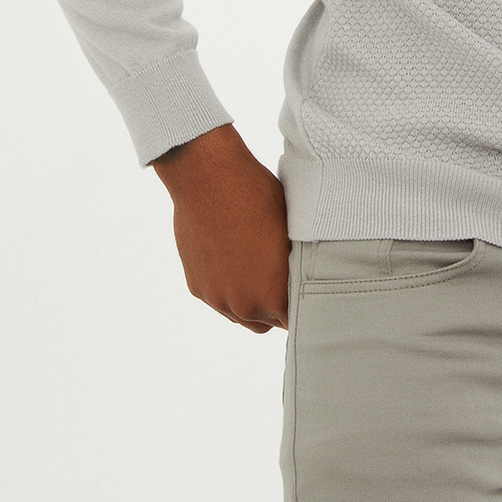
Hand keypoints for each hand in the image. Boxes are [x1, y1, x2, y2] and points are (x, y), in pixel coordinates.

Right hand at [152, 123, 290, 332]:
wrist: (209, 178)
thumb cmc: (258, 196)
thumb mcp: (292, 230)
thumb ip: (296, 267)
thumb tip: (303, 278)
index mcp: (274, 296)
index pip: (295, 320)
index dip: (301, 305)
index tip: (305, 293)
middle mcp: (244, 306)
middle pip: (267, 323)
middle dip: (276, 307)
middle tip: (282, 278)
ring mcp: (216, 298)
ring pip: (239, 315)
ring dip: (249, 300)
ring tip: (256, 268)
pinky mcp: (196, 285)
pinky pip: (218, 298)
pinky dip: (226, 287)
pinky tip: (234, 259)